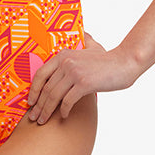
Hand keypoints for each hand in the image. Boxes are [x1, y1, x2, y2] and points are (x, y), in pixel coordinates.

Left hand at [26, 32, 140, 124]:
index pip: (40, 74)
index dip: (33, 90)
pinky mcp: (84, 83)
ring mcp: (74, 72)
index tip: (30, 102)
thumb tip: (82, 34)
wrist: (125, 63)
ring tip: (43, 121)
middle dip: (38, 105)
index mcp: (63, 55)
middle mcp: (65, 62)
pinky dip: (63, 110)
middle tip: (34, 117)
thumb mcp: (91, 46)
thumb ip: (83, 41)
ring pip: (53, 96)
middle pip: (46, 88)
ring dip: (46, 111)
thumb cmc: (108, 59)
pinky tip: (63, 116)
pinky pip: (68, 101)